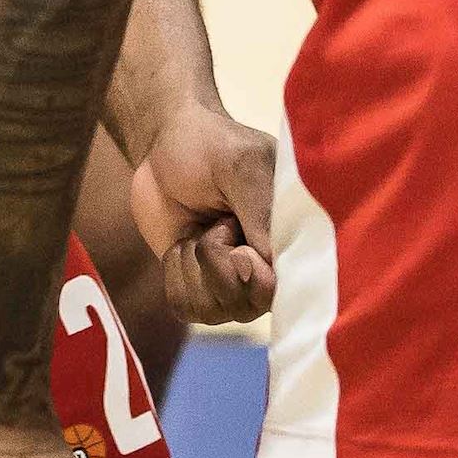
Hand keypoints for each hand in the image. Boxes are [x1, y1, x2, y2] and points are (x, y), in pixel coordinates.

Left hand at [127, 97, 280, 327]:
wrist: (163, 146)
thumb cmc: (210, 147)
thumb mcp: (241, 165)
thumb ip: (261, 210)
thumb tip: (271, 263)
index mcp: (294, 239)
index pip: (289, 292)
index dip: (258, 278)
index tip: (241, 247)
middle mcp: (268, 270)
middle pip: (247, 308)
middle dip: (218, 263)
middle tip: (219, 223)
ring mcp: (232, 283)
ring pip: (211, 311)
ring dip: (193, 264)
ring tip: (200, 228)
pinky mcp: (197, 288)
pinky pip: (184, 308)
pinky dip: (174, 272)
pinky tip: (182, 242)